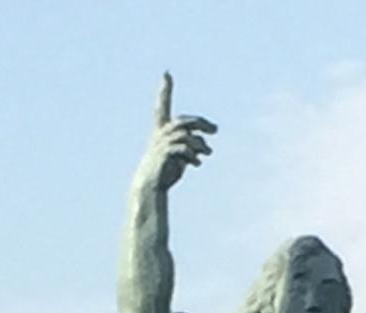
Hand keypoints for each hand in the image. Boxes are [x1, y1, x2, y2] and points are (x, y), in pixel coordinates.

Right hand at [140, 72, 216, 190]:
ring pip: (187, 135)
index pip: (162, 106)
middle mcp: (161, 133)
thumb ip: (193, 147)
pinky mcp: (165, 153)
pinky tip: (197, 164)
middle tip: (215, 130)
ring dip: (200, 144)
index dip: (165, 90)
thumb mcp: (182, 157)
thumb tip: (207, 147)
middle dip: (201, 123)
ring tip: (208, 153)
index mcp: (162, 129)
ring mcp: (162, 143)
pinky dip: (193, 155)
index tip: (166, 73)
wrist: (151, 186)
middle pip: (185, 121)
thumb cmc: (166, 171)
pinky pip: (184, 148)